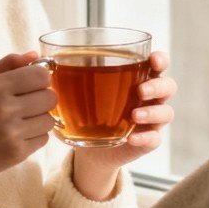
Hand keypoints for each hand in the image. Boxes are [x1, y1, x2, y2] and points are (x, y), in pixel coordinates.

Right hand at [0, 52, 55, 207]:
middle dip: (42, 99)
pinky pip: (44, 139)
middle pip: (50, 97)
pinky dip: (34, 137)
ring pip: (49, 119)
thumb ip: (6, 65)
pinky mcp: (17, 153)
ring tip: (19, 122)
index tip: (31, 85)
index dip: (40, 79)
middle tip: (26, 104)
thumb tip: (34, 54)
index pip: (41, 75)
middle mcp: (4, 108)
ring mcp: (12, 133)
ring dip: (39, 119)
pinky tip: (16, 136)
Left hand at [71, 51, 176, 199]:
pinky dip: (145, 137)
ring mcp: (150, 121)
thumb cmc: (83, 111)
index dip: (160, 59)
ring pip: (166, 112)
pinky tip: (131, 137)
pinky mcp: (146, 142)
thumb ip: (63, 73)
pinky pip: (154, 139)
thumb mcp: (74, 90)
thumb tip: (40, 58)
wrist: (87, 149)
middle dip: (158, 85)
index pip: (158, 63)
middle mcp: (148, 98)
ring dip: (153, 112)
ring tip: (134, 115)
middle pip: (168, 86)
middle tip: (140, 90)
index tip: (152, 59)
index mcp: (136, 78)